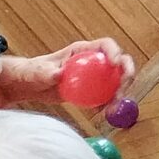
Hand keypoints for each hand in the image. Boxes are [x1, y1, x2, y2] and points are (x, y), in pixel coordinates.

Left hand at [0, 37, 131, 103]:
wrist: (31, 86)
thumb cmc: (33, 72)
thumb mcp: (38, 71)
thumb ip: (48, 72)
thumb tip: (59, 74)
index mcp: (82, 50)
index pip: (105, 45)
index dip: (114, 51)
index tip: (115, 63)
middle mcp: (93, 61)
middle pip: (119, 63)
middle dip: (126, 74)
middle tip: (123, 88)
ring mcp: (95, 76)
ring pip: (116, 81)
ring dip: (120, 93)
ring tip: (113, 107)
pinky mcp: (92, 90)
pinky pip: (106, 95)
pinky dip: (110, 104)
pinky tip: (106, 113)